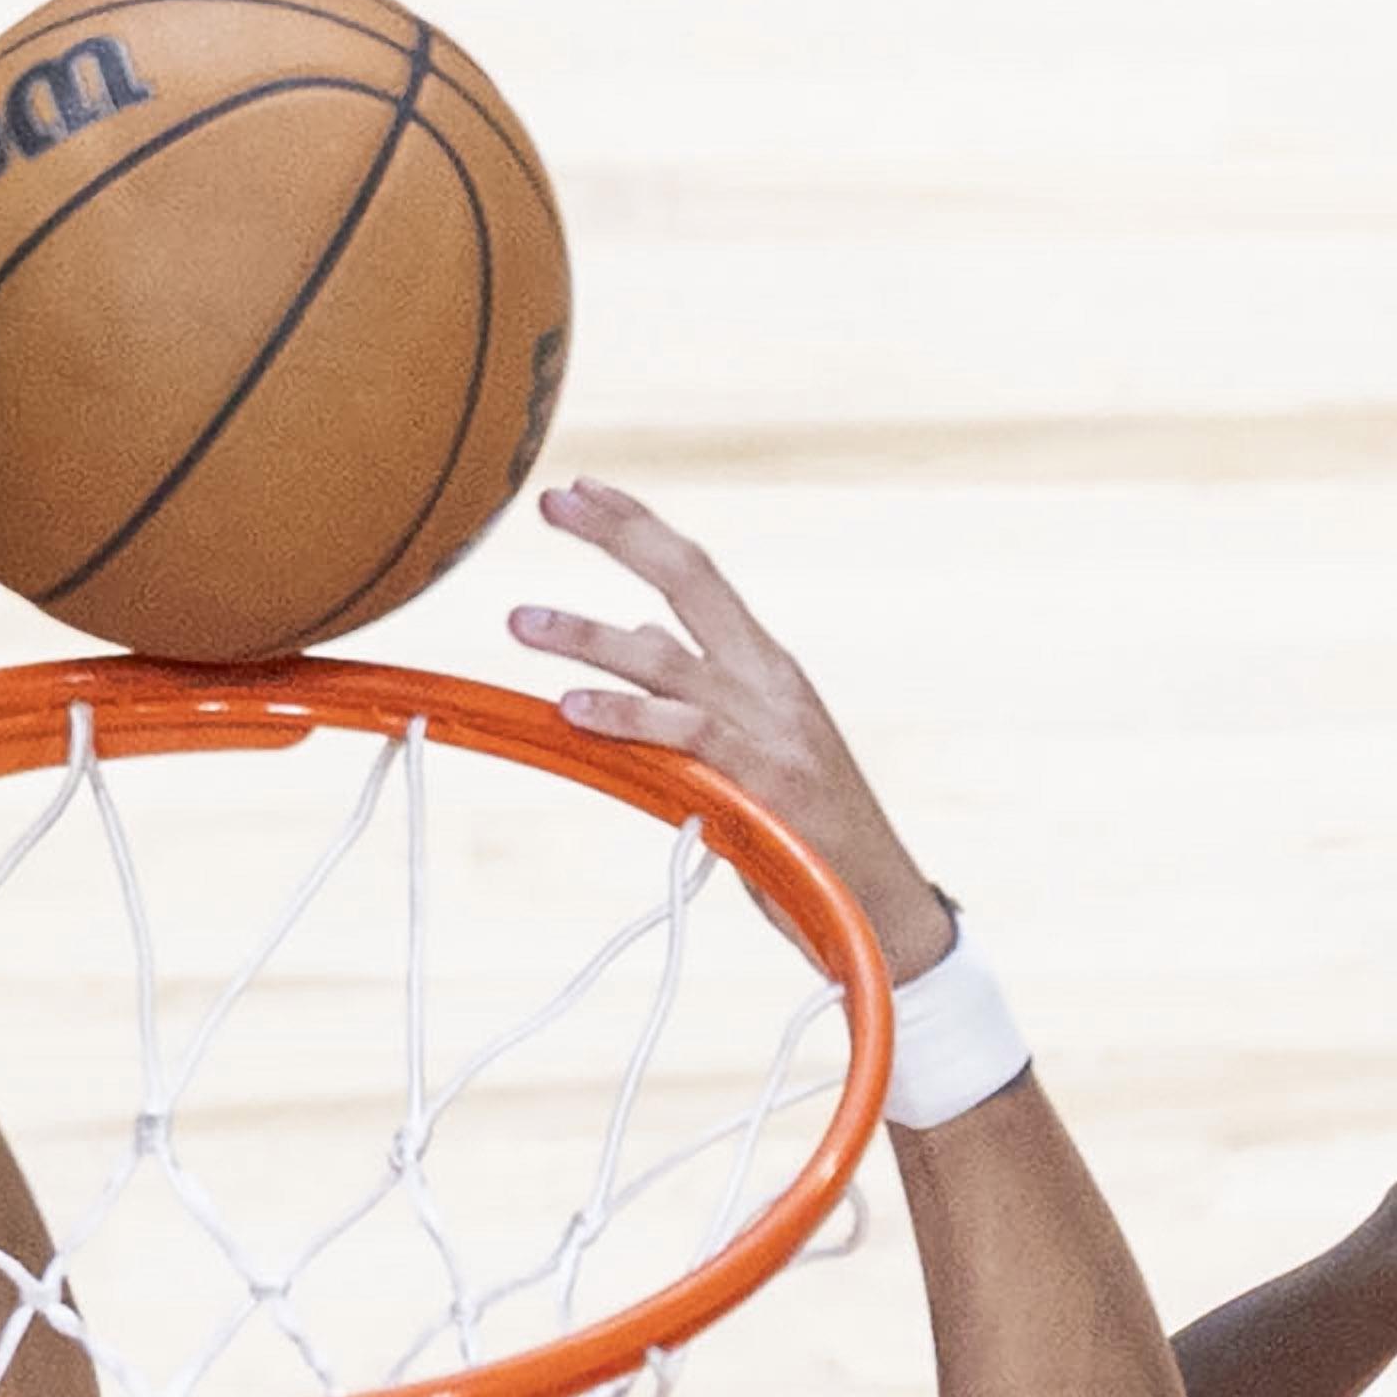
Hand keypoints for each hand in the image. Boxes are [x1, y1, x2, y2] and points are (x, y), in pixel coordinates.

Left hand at [507, 481, 958, 981]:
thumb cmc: (805, 837)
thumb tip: (631, 652)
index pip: (697, 574)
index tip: (581, 490)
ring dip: (587, 635)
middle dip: (619, 534)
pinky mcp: (760, 779)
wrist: (876, 906)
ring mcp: (766, 726)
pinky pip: (683, 733)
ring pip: (665, 658)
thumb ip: (690, 704)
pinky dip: (625, 716)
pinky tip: (572, 708)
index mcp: (765, 665)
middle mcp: (767, 679)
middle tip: (550, 503)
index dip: (639, 526)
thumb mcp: (746, 754)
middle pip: (689, 579)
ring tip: (520, 621)